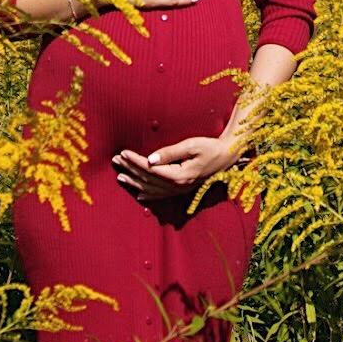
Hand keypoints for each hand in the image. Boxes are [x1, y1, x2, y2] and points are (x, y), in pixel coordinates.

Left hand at [114, 135, 237, 204]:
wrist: (226, 156)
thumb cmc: (209, 147)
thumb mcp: (191, 145)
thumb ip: (170, 153)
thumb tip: (150, 159)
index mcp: (179, 175)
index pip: (151, 169)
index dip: (135, 161)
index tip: (122, 153)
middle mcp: (178, 186)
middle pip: (149, 179)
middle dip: (131, 170)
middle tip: (116, 161)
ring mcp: (180, 190)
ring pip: (152, 189)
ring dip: (135, 182)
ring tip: (121, 176)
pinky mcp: (182, 189)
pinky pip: (161, 195)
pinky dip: (148, 195)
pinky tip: (139, 195)